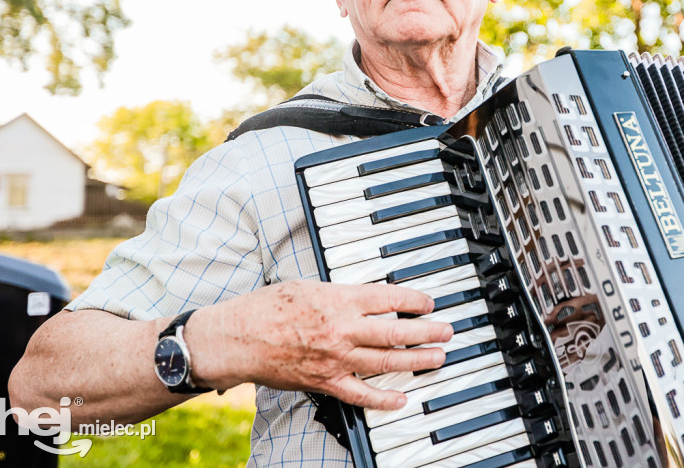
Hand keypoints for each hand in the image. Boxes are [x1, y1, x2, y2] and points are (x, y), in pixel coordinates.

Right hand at [188, 280, 452, 409]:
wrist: (237, 337)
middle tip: (446, 331)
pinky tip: (402, 399)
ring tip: (437, 358)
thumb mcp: (308, 285)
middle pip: (397, 330)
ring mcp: (336, 358)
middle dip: (427, 331)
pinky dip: (384, 399)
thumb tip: (367, 296)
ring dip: (416, 360)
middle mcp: (342, 329)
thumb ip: (341, 292)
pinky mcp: (325, 381)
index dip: (414, 300)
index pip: (389, 297)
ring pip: (386, 361)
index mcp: (339, 300)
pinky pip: (361, 394)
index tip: (429, 303)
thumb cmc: (267, 307)